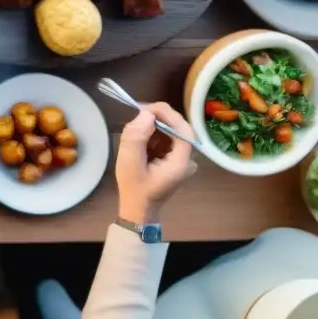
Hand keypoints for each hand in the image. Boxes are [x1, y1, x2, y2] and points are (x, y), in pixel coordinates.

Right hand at [115, 103, 196, 224]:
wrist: (138, 209)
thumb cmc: (134, 188)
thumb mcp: (129, 162)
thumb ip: (137, 136)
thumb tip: (146, 114)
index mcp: (181, 163)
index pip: (184, 130)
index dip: (168, 115)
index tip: (147, 108)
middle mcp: (188, 160)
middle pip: (179, 129)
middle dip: (159, 118)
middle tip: (137, 113)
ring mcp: (183, 160)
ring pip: (173, 132)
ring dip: (155, 126)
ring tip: (136, 128)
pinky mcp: (175, 159)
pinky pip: (168, 139)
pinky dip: (154, 134)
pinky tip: (141, 139)